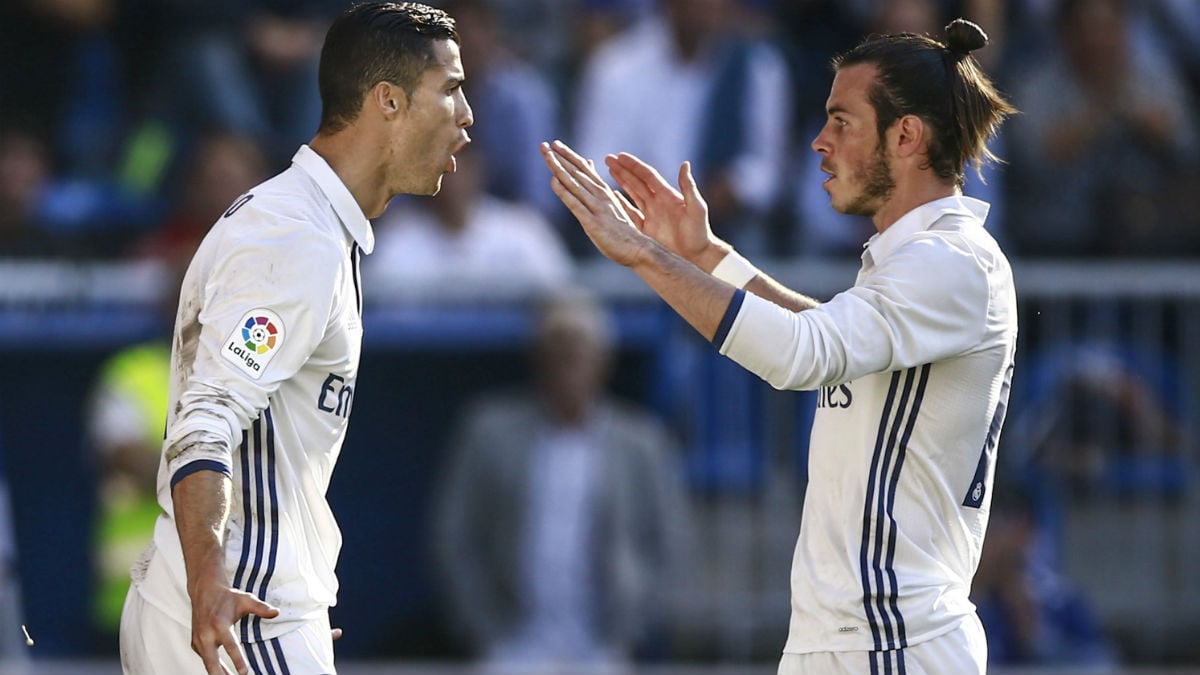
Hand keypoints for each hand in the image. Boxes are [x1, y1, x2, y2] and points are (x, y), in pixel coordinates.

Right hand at [189, 579, 279, 674]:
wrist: (204, 591)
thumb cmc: (228, 597)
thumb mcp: (246, 599)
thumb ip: (261, 608)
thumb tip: (277, 612)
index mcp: (220, 624)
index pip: (230, 645)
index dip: (237, 660)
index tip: (245, 672)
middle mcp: (206, 634)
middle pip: (211, 661)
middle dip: (221, 674)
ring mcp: (198, 640)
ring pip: (207, 664)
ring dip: (218, 674)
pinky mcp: (195, 644)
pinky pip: (205, 659)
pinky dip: (213, 668)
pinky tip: (224, 674)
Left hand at [541, 140, 649, 266]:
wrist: (638, 249)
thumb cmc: (622, 230)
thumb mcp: (611, 205)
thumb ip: (599, 187)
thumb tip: (590, 169)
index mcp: (604, 192)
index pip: (584, 169)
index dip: (569, 156)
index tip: (555, 144)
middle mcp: (600, 196)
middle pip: (577, 173)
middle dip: (559, 158)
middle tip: (544, 145)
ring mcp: (596, 208)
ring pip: (574, 184)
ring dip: (558, 168)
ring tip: (546, 155)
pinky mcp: (593, 223)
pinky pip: (575, 205)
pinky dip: (564, 192)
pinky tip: (553, 181)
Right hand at [605, 152, 730, 269]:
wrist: (697, 256)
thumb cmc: (699, 233)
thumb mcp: (696, 208)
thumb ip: (689, 187)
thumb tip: (685, 164)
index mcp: (667, 195)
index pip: (647, 176)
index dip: (634, 166)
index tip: (620, 156)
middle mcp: (657, 202)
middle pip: (636, 182)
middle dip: (622, 170)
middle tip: (608, 159)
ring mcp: (650, 215)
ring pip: (631, 194)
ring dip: (620, 182)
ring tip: (607, 171)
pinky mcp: (645, 229)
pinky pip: (629, 214)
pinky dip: (620, 204)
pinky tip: (611, 196)